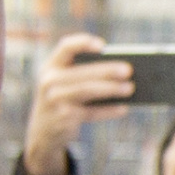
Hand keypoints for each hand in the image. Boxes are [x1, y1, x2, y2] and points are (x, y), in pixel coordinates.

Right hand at [22, 33, 133, 174]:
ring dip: (110, 89)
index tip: (103, 46)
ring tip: (130, 88)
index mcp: (50, 66)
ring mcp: (54, 100)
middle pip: (81, 72)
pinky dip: (108, 110)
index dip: (83, 43)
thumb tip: (121, 73)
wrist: (44, 131)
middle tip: (128, 70)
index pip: (65, 47)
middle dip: (106, 71)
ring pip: (86, 91)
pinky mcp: (62, 119)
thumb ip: (85, 74)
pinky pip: (90, 112)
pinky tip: (123, 108)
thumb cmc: (64, 99)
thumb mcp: (66, 83)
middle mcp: (49, 81)